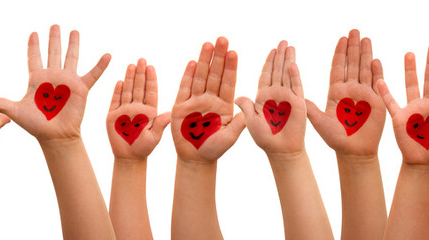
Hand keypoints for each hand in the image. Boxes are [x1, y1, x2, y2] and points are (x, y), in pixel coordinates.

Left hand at [0, 25, 109, 140]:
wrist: (55, 135)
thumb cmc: (36, 125)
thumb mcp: (16, 112)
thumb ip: (2, 103)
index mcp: (36, 79)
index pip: (34, 57)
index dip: (34, 46)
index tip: (33, 34)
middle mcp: (52, 77)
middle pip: (53, 52)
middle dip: (53, 38)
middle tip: (54, 25)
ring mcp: (68, 81)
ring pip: (71, 57)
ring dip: (73, 44)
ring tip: (74, 31)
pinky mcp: (81, 88)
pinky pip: (93, 74)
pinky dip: (101, 65)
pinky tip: (108, 55)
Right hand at [106, 58, 170, 159]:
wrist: (128, 157)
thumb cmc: (144, 148)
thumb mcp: (154, 137)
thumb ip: (160, 125)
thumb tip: (168, 113)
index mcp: (150, 111)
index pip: (151, 91)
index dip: (151, 79)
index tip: (151, 66)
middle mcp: (138, 108)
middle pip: (139, 87)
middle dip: (140, 73)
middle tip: (141, 59)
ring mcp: (125, 110)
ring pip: (128, 90)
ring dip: (129, 78)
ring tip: (131, 65)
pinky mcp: (113, 115)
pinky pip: (115, 100)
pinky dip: (117, 91)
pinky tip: (119, 80)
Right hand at [172, 37, 245, 161]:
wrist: (196, 159)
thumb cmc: (214, 149)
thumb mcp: (230, 137)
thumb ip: (239, 123)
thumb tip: (247, 107)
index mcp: (224, 105)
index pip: (228, 82)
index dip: (231, 67)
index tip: (234, 52)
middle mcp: (211, 100)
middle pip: (215, 74)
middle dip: (219, 57)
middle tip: (223, 39)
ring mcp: (196, 101)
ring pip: (201, 77)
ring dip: (204, 60)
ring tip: (208, 44)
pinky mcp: (181, 106)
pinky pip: (185, 88)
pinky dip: (188, 75)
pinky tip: (192, 61)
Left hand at [236, 40, 307, 154]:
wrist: (281, 150)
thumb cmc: (265, 138)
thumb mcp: (250, 122)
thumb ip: (246, 107)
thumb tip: (237, 95)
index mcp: (263, 97)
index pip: (266, 75)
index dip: (268, 62)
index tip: (271, 49)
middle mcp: (276, 94)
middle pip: (277, 70)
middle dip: (280, 55)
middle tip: (282, 41)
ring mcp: (287, 97)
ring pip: (287, 74)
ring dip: (288, 59)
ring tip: (289, 46)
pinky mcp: (298, 103)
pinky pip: (296, 86)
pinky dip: (294, 74)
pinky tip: (292, 63)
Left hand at [305, 29, 385, 155]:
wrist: (354, 152)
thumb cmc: (336, 139)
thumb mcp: (319, 123)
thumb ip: (311, 109)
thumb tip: (299, 96)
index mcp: (336, 92)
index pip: (338, 67)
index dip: (340, 53)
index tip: (342, 38)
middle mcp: (350, 90)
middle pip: (352, 63)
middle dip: (353, 47)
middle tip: (355, 30)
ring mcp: (364, 94)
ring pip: (365, 69)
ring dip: (365, 54)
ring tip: (366, 38)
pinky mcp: (377, 102)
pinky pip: (377, 83)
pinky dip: (377, 72)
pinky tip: (376, 59)